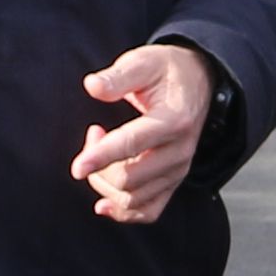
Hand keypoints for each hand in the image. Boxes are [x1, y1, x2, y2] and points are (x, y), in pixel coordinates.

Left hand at [74, 43, 214, 224]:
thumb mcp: (144, 62)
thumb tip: (92, 86)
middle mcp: (180, 152)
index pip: (133, 145)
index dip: (102, 156)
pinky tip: (102, 203)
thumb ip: (118, 76)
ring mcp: (178, 171)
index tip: (77, 167)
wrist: (199, 84)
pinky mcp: (173, 182)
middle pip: (129, 178)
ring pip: (132, 198)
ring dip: (103, 182)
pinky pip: (148, 212)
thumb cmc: (165, 71)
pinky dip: (123, 213)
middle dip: (98, 163)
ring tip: (99, 151)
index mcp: (174, 120)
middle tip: (93, 131)